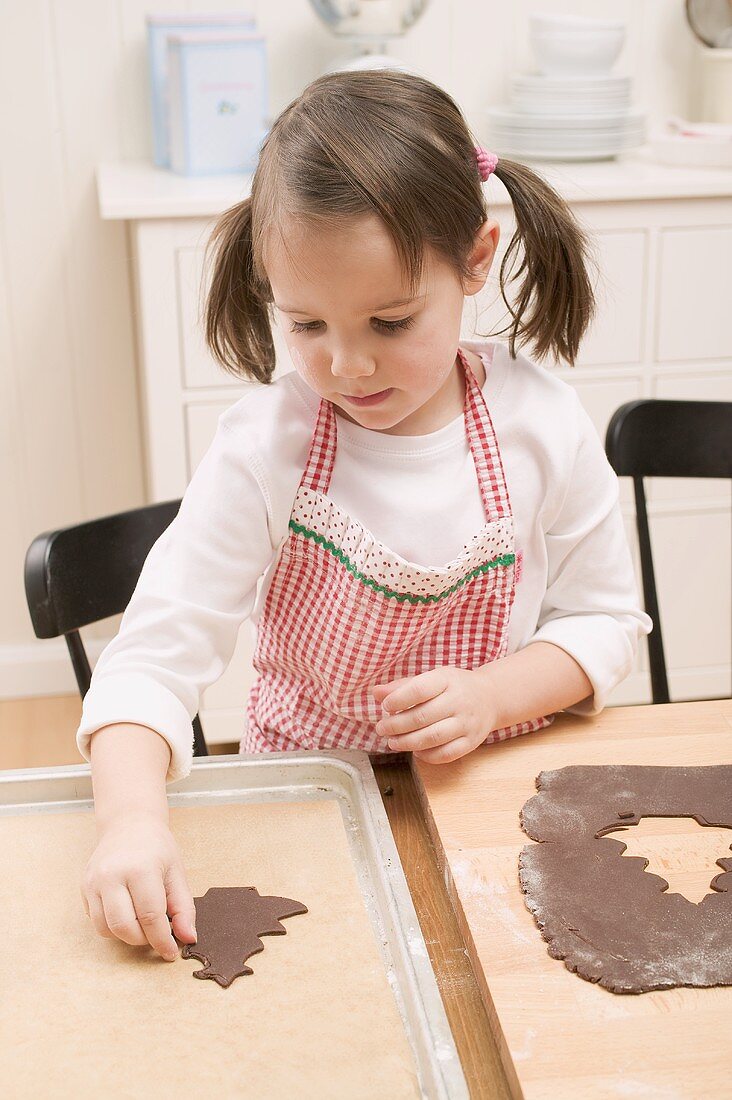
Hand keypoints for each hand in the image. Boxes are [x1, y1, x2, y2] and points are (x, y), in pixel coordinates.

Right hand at [81, 811, 196, 961]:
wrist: (128, 824)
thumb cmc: (156, 846)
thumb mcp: (176, 872)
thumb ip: (183, 907)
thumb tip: (188, 938)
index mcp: (140, 869)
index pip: (150, 917)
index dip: (162, 940)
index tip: (171, 953)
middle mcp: (111, 876)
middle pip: (124, 927)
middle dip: (143, 940)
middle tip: (157, 935)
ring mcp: (93, 882)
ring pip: (106, 929)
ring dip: (127, 935)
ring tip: (142, 923)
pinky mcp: (84, 887)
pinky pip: (96, 920)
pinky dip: (113, 926)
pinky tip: (127, 912)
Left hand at [372, 666, 497, 763]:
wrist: (490, 698)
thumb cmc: (454, 687)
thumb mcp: (432, 678)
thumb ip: (404, 686)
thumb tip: (376, 692)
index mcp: (447, 680)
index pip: (419, 689)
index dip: (398, 699)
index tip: (385, 706)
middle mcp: (459, 701)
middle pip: (422, 717)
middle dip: (396, 725)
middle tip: (382, 728)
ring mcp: (467, 723)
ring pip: (433, 737)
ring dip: (407, 742)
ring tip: (393, 742)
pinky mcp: (472, 742)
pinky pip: (447, 754)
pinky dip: (427, 755)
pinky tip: (415, 751)